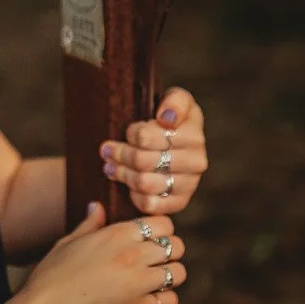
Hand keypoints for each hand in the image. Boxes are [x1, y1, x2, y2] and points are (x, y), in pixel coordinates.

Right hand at [8, 202, 189, 303]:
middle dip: (169, 253)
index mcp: (116, 234)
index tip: (151, 241)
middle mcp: (132, 255)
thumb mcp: (67, 243)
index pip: (163, 223)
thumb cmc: (51, 277)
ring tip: (155, 282)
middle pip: (176, 246)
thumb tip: (98, 207)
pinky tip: (150, 302)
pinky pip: (170, 301)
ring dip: (170, 277)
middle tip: (155, 262)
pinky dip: (164, 302)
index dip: (161, 231)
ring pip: (178, 273)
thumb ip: (90, 224)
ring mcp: (138, 283)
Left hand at [99, 86, 206, 216]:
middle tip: (107, 150)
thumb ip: (176, 101)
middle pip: (142, 161)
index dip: (132, 134)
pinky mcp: (179, 203)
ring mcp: (189, 185)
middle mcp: (197, 162)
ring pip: (144, 183)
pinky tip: (129, 184)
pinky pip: (149, 204)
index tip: (127, 133)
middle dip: (121, 154)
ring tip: (111, 166)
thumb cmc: (170, 119)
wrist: (176, 144)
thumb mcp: (177, 99)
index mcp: (195, 135)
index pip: (147, 137)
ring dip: (123, 174)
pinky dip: (135, 195)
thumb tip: (167, 119)